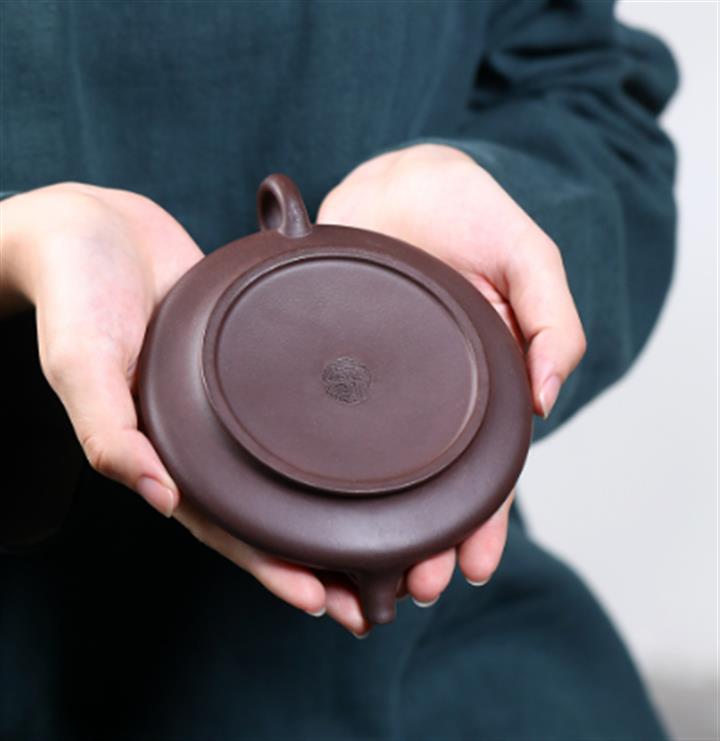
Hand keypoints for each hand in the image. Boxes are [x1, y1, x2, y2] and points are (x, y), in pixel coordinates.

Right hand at [0, 184, 343, 630]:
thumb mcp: (81, 360)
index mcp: (164, 451)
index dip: (269, 566)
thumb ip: (108, 425)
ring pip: (287, 472)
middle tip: (374, 595)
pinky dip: (324, 442)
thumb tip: (156, 495)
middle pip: (268, 512)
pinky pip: (292, 415)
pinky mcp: (252, 366)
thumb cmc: (78, 295)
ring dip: (330, 510)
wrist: (97, 230)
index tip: (321, 600)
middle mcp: (205, 438)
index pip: (223, 527)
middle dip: (317, 556)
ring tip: (385, 542)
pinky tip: (364, 453)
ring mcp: (232, 406)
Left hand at [318, 144, 585, 608]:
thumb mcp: (528, 261)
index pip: (486, 466)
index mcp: (481, 380)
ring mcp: (376, 384)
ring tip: (370, 569)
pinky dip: (328, 469)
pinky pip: (330, 423)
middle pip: (428, 480)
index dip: (483, 517)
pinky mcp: (331, 364)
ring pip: (377, 465)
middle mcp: (426, 393)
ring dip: (378, 519)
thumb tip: (545, 399)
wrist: (396, 177)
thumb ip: (551, 322)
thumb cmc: (469, 213)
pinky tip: (318, 507)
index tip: (473, 566)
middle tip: (416, 585)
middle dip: (427, 537)